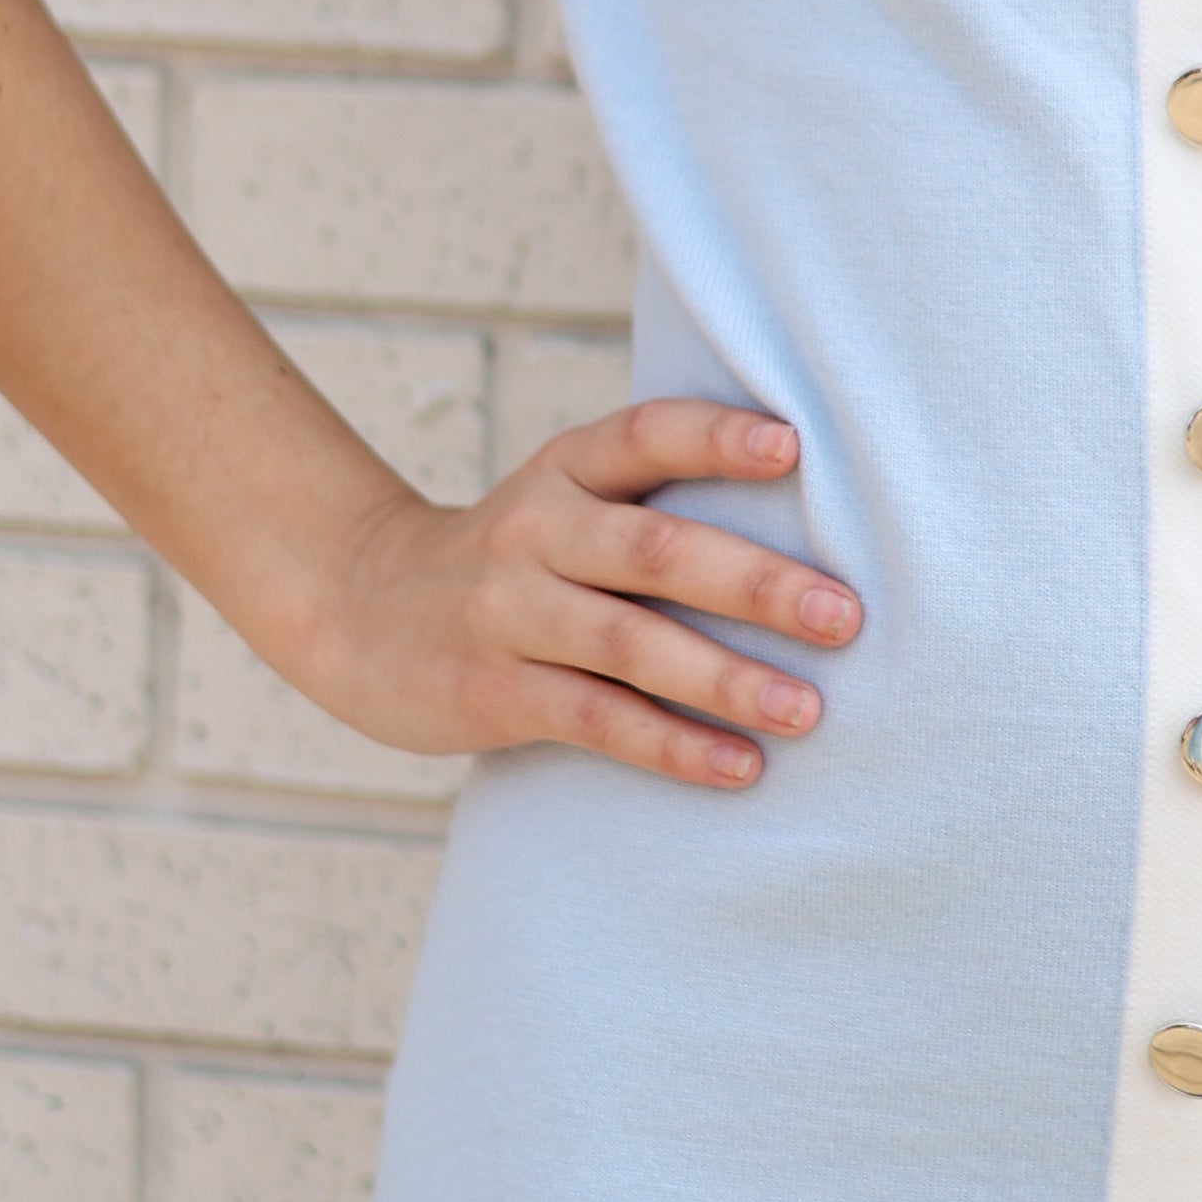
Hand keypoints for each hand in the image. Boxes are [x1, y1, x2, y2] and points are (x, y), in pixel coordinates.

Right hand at [285, 400, 858, 774]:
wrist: (357, 608)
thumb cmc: (511, 558)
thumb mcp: (562, 501)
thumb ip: (654, 503)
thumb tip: (812, 527)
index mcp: (566, 470)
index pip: (646, 435)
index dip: (715, 437)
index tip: (791, 446)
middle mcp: (536, 531)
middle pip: (655, 551)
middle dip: (756, 583)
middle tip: (843, 615)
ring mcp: (510, 612)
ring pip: (631, 645)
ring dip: (726, 679)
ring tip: (808, 709)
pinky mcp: (494, 690)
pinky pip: (596, 720)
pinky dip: (672, 744)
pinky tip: (739, 766)